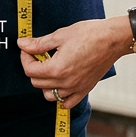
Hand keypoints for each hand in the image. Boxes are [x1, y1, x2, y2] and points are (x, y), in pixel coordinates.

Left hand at [18, 16, 132, 109]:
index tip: (27, 49)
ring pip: (49, 94)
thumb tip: (22, 44)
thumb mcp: (60, 35)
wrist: (113, 39)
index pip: (30, 70)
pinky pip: (67, 102)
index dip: (25, 58)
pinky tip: (61, 81)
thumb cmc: (90, 34)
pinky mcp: (85, 89)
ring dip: (44, 83)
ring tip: (49, 67)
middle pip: (37, 83)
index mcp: (57, 69)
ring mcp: (76, 88)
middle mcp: (66, 82)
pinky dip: (60, 96)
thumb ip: (39, 43)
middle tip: (38, 54)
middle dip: (33, 68)